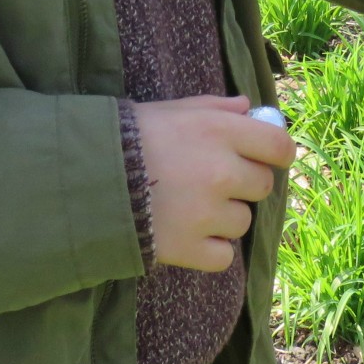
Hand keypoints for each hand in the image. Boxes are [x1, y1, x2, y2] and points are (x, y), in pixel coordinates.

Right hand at [132, 95, 295, 271]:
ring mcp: (207, 213)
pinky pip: (223, 256)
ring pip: (242, 222)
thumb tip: (248, 108)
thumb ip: (214, 108)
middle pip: (262, 186)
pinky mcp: (190, 248)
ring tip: (188, 208)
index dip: (276, 154)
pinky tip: (187, 235)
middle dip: (243, 184)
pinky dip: (209, 249)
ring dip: (223, 218)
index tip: (266, 159)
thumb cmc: (128, 136)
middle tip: (211, 182)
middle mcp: (221, 171)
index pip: (280, 147)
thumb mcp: (172, 110)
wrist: (83, 177)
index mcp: (220, 131)